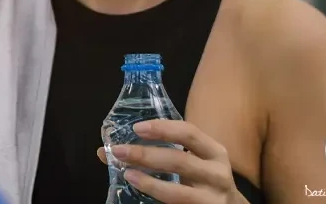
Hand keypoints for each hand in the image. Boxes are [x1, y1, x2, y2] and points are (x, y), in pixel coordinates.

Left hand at [96, 119, 241, 203]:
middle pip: (179, 161)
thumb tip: (107, 150)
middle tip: (119, 151)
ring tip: (127, 173)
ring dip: (148, 183)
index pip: (189, 133)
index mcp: (215, 152)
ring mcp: (212, 199)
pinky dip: (154, 197)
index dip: (162, 128)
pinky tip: (140, 191)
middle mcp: (217, 175)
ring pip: (177, 192)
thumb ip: (161, 150)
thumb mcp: (193, 160)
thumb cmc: (204, 178)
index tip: (137, 128)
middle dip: (146, 155)